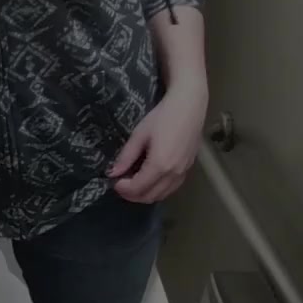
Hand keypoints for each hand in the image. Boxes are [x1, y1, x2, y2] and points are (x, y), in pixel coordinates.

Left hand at [108, 81, 208, 203]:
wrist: (189, 106)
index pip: (138, 188)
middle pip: (150, 196)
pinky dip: (158, 189)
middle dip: (132, 195)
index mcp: (160, 165)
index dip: (123, 189)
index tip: (114, 181)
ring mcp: (183, 172)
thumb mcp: (139, 135)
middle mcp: (173, 173)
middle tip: (121, 185)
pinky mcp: (188, 168)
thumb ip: (126, 156)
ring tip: (134, 183)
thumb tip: (113, 172)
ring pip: (162, 195)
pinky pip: (172, 188)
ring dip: (145, 194)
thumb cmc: (163, 116)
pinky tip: (150, 180)